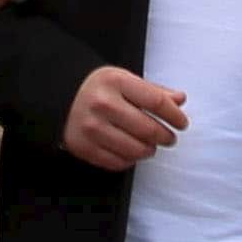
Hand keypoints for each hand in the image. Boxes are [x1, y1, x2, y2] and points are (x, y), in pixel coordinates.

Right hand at [62, 64, 186, 169]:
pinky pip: (118, 162)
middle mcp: (102, 104)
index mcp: (115, 82)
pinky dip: (130, 160)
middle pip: (149, 129)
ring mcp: (92, 127)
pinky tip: (132, 152)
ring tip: (150, 146)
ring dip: (149, 150)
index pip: (157, 102)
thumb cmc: (98, 89)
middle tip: (169, 138)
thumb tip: (179, 100)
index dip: (175, 116)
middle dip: (165, 136)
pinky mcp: (84, 147)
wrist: (60, 98)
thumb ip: (153, 91)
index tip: (181, 123)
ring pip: (136, 149)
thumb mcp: (124, 80)